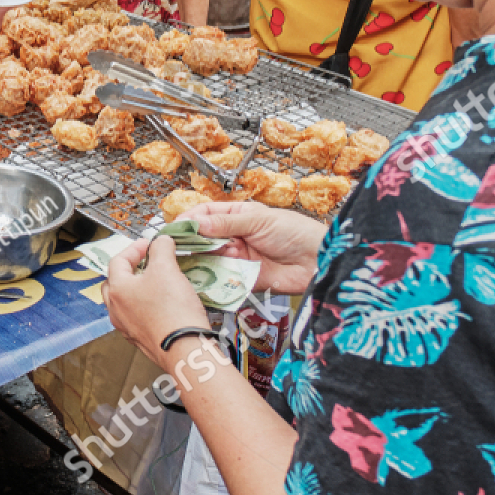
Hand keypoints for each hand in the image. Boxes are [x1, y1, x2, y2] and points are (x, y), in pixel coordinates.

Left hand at [106, 236, 211, 370]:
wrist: (184, 349)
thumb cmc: (172, 309)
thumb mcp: (167, 269)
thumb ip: (161, 249)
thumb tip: (161, 241)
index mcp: (116, 289)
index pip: (118, 261)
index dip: (134, 248)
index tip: (149, 244)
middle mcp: (116, 309)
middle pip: (116, 282)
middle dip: (131, 269)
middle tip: (148, 263)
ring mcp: (127, 327)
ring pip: (127, 301)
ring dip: (139, 289)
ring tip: (157, 282)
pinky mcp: (141, 339)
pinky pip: (138, 317)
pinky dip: (147, 306)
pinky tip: (163, 305)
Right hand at [177, 201, 325, 294]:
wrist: (319, 261)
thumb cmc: (296, 232)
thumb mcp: (259, 220)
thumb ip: (226, 224)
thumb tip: (197, 223)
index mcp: (238, 217)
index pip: (205, 214)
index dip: (189, 220)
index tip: (176, 228)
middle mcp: (235, 237)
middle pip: (204, 239)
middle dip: (192, 242)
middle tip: (178, 248)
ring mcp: (238, 259)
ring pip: (209, 259)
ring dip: (201, 260)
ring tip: (192, 262)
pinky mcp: (243, 279)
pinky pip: (222, 279)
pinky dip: (211, 279)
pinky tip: (203, 278)